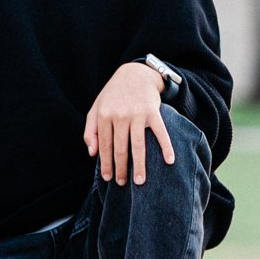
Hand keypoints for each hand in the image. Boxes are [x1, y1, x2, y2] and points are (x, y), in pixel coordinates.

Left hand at [83, 62, 175, 185]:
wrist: (135, 74)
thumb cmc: (113, 95)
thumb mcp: (96, 108)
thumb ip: (90, 130)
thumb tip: (92, 154)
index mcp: (104, 116)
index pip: (104, 146)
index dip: (106, 164)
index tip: (108, 178)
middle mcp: (120, 116)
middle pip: (120, 149)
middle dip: (121, 169)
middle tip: (123, 184)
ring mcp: (137, 114)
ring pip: (138, 145)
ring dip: (140, 165)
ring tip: (140, 182)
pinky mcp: (153, 112)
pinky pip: (160, 132)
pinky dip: (166, 146)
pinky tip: (170, 160)